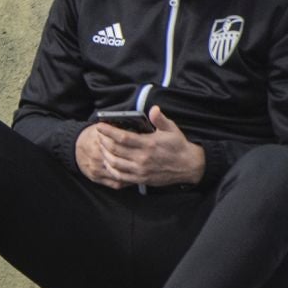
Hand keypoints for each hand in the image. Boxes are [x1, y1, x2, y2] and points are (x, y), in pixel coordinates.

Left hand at [75, 109, 203, 188]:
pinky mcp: (141, 179)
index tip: (100, 126)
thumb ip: (160, 119)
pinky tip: (108, 163)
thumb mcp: (171, 129)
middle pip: (115, 150)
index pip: (122, 137)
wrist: (189, 166)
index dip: (108, 131)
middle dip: (103, 142)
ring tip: (101, 148)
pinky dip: (111, 170)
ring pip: (115, 163)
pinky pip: (120, 176)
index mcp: (148, 144)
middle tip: (98, 136)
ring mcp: (140, 170)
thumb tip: (153, 109)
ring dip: (105, 155)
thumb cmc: (178, 146)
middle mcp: (142, 158)